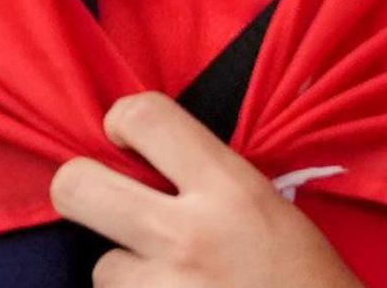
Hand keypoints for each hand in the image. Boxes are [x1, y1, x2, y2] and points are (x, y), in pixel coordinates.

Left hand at [51, 95, 365, 287]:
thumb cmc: (312, 284)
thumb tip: (139, 159)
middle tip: (108, 204)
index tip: (127, 140)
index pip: (144, 116)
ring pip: (102, 268)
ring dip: (131, 278)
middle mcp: (189, 237)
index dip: (123, 122)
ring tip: (177, 286)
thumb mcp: (271, 214)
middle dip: (81, 191)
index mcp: (231, 192)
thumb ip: (208, 183)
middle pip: (74, 186)